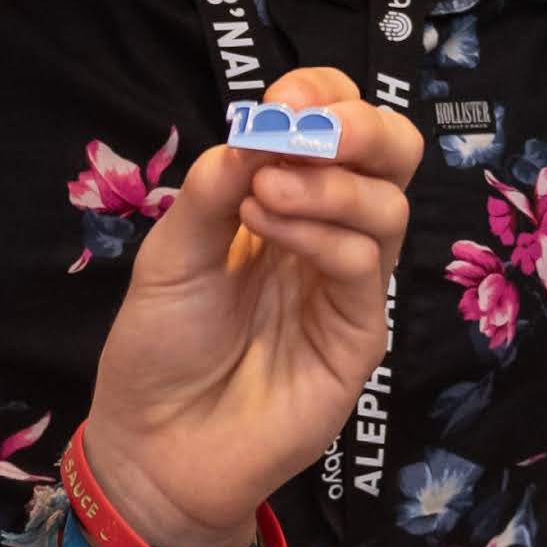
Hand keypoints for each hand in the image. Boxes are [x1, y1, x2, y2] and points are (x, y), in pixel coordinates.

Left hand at [76, 65, 420, 546]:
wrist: (153, 448)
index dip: (322, 98)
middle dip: (362, 128)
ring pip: (390, 207)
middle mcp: (327, 236)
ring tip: (266, 193)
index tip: (282, 99)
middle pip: (393, 158)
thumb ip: (211, 192)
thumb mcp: (169, 255)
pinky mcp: (358, 336)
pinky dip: (324, 235)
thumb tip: (254, 130)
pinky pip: (367, 267)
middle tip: (310, 128)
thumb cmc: (158, 350)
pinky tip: (270, 230)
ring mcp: (348, 287)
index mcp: (285, 202)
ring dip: (331, 184)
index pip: (335, 126)